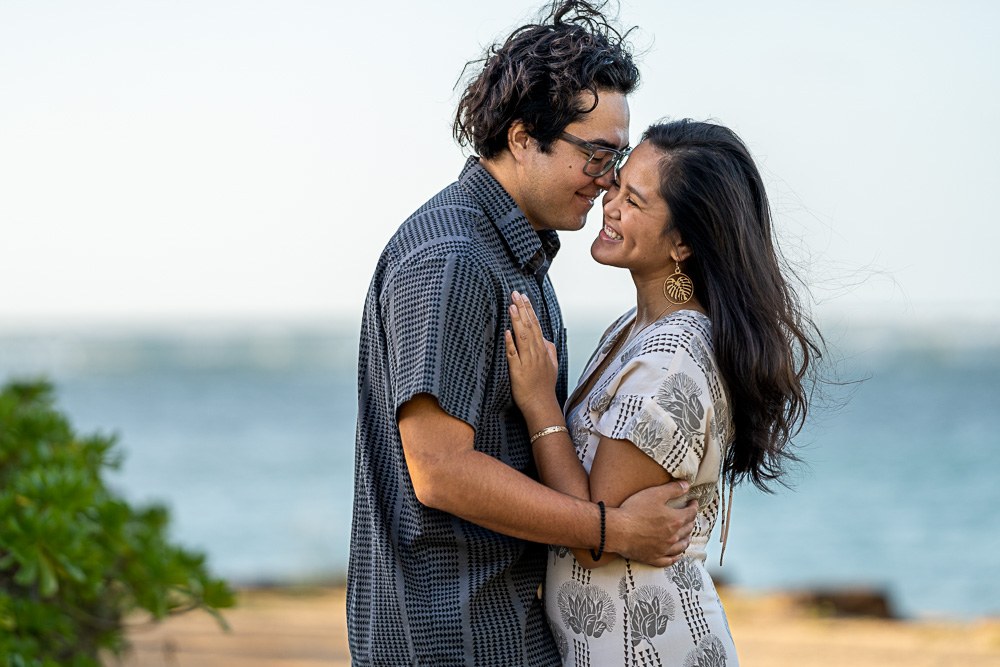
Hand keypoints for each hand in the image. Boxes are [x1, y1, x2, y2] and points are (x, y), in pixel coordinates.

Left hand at [504, 291, 558, 415]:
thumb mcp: (552, 365)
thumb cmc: (544, 387)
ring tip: (512, 307)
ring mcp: (528, 361)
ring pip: (523, 337)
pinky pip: (514, 355)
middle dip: (522, 309)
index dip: (529, 310)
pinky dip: (511, 344)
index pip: (536, 325)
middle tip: (516, 294)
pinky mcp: (518, 371)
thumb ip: (550, 349)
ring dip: (517, 321)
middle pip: (529, 327)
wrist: (541, 405)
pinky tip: (507, 333)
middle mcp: (536, 353)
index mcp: (543, 350)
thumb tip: (545, 338)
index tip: (523, 297)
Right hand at [611, 480, 697, 566]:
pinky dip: (675, 557)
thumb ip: (673, 489)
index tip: (693, 502)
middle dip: (691, 521)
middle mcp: (673, 536)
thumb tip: (686, 485)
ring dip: (686, 539)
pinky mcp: (653, 558)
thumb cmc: (634, 510)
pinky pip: (669, 560)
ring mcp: (664, 549)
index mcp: (675, 520)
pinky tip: (676, 555)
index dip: (693, 506)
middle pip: (688, 529)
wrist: (618, 530)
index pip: (691, 513)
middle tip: (690, 516)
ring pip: (682, 546)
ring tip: (687, 535)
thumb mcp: (654, 494)